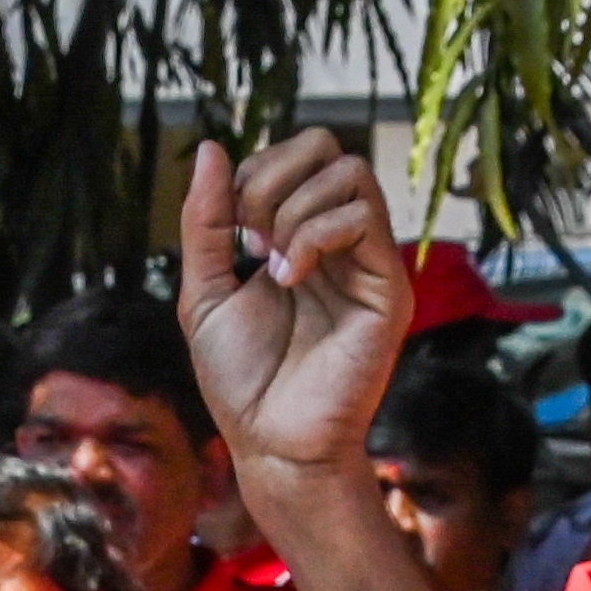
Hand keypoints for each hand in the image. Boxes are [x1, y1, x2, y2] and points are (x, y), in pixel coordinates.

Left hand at [172, 131, 405, 484]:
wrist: (271, 445)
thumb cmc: (241, 382)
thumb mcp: (204, 290)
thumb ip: (206, 221)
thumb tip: (210, 148)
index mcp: (301, 237)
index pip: (297, 155)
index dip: (257, 170)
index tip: (235, 229)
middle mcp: (340, 243)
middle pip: (328, 145)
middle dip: (274, 176)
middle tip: (251, 236)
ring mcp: (367, 263)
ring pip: (350, 172)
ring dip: (293, 207)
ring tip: (273, 264)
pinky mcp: (387, 289)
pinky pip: (363, 217)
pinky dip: (314, 234)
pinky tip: (290, 278)